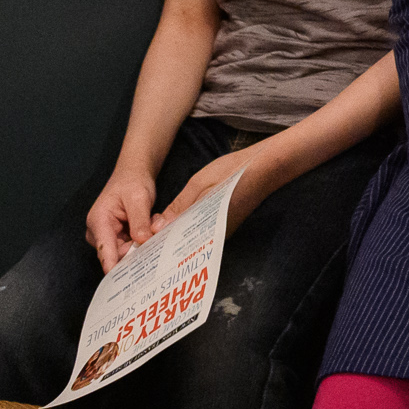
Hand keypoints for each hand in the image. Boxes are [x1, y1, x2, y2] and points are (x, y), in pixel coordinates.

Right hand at [84, 167, 157, 271]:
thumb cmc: (132, 182)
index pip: (105, 249)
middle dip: (139, 248)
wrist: (134, 173)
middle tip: (155, 233)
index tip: (122, 282)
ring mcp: (110, 236)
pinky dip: (144, 238)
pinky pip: (133, 246)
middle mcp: (100, 232)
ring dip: (144, 241)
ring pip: (128, 251)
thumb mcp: (138, 198)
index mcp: (99, 221)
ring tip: (153, 222)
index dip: (114, 266)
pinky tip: (151, 225)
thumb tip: (142, 241)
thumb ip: (139, 220)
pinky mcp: (119, 237)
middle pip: (118, 254)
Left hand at [150, 145, 276, 239]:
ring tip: (157, 229)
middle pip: (186, 243)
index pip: (179, 244)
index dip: (160, 244)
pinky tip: (178, 220)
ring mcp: (223, 230)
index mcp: (211, 230)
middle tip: (146, 238)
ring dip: (177, 232)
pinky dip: (189, 225)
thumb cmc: (235, 172)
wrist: (266, 164)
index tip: (143, 243)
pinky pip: (203, 229)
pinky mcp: (226, 222)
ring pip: (194, 236)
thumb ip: (179, 208)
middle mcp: (217, 236)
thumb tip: (157, 228)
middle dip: (167, 241)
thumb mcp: (200, 185)